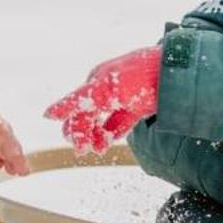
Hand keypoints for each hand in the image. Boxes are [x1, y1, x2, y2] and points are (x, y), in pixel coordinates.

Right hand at [43, 46, 160, 154]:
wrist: (174, 73)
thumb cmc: (137, 75)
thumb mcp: (104, 88)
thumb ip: (77, 101)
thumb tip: (47, 114)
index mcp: (95, 82)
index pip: (76, 108)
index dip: (74, 127)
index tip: (78, 146)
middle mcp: (106, 91)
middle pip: (87, 116)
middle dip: (83, 133)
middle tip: (85, 150)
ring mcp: (122, 99)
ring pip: (101, 121)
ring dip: (96, 136)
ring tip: (98, 148)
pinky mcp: (137, 107)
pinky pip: (119, 123)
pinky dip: (111, 133)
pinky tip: (108, 142)